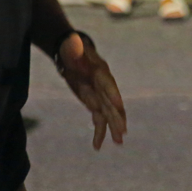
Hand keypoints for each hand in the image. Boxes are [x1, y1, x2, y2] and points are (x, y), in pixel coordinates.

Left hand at [58, 32, 126, 148]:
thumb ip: (73, 48)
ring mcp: (99, 95)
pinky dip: (99, 131)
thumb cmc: (70, 47)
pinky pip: (98, 119)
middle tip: (122, 132)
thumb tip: (74, 44)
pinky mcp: (94, 102)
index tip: (118, 105)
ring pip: (108, 114)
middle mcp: (103, 84)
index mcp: (99, 71)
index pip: (107, 83)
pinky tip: (98, 145)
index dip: (113, 94)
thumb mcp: (69, 46)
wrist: (70, 53)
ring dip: (112, 128)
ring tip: (119, 142)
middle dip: (117, 117)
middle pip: (111, 102)